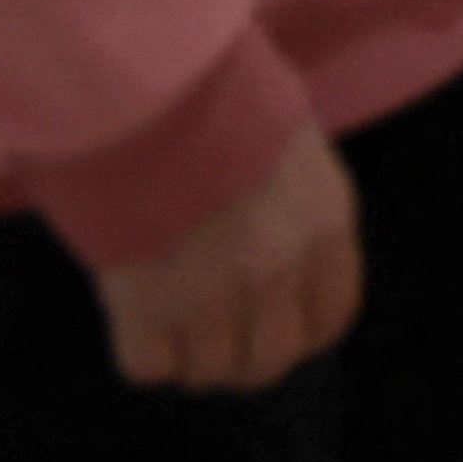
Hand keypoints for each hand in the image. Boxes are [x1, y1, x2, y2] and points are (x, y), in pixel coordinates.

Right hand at [93, 122, 361, 391]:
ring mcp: (215, 296)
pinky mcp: (148, 308)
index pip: (329, 318)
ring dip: (186, 355)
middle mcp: (278, 272)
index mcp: (323, 227)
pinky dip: (140, 353)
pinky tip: (133, 320)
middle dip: (239, 360)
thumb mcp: (287, 145)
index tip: (270, 334)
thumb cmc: (215, 98)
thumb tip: (278, 248)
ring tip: (165, 320)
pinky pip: (148, 366)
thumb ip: (293, 207)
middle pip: (268, 360)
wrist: (151, 91)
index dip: (298, 336)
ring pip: (208, 369)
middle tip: (208, 341)